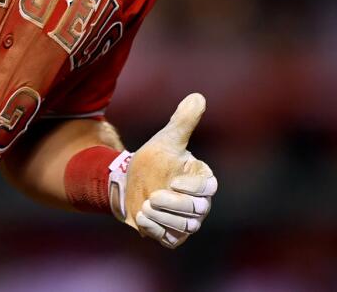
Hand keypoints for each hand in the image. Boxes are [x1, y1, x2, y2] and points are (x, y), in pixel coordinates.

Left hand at [118, 93, 216, 247]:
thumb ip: (184, 120)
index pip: (208, 188)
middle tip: (152, 197)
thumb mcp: (167, 139)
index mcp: (201, 179)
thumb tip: (198, 96)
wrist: (128, 181)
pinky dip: (156, 231)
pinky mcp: (171, 235)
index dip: (193, 188)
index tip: (173, 180)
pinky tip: (141, 218)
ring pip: (185, 227)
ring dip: (164, 218)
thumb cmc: (152, 159)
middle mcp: (199, 203)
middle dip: (175, 205)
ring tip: (145, 206)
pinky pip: (170, 239)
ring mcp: (186, 221)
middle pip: (198, 211)